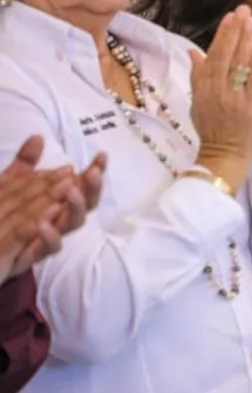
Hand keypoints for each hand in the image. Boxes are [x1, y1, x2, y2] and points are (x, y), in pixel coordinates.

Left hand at [0, 137, 99, 280]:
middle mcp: (58, 218)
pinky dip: (50, 235)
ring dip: (76, 207)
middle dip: (92, 187)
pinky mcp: (33, 256)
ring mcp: (48, 237)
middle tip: (93, 173)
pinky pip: (50, 248)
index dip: (94, 171)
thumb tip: (38, 137)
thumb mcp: (9, 185)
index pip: (81, 184)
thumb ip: (25, 164)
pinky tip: (43, 223)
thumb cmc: (2, 216)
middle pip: (85, 204)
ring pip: (72, 223)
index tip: (101, 156)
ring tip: (71, 191)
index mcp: (57, 201)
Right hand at [190, 6, 251, 191]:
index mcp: (203, 87)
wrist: (223, 157)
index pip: (212, 55)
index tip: (230, 15)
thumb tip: (193, 51)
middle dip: (233, 31)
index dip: (222, 34)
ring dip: (244, 40)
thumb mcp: (199, 102)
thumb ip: (197, 76)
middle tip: (242, 9)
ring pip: (237, 64)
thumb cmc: (213, 130)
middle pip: (223, 55)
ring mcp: (231, 98)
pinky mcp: (247, 107)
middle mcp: (215, 90)